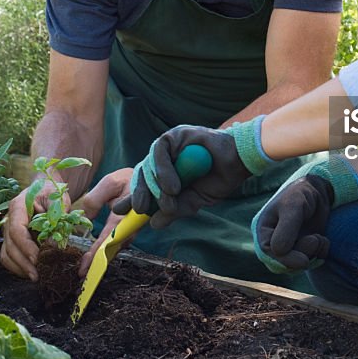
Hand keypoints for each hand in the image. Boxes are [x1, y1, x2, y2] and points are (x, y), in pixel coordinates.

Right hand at [0, 178, 67, 280]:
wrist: (44, 189)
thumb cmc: (51, 193)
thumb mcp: (57, 199)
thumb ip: (56, 218)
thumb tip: (53, 243)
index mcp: (18, 206)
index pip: (16, 230)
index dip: (25, 246)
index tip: (36, 259)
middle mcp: (8, 219)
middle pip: (10, 245)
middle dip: (23, 263)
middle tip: (38, 275)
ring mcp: (7, 231)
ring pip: (6, 254)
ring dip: (19, 268)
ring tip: (35, 277)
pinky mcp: (11, 240)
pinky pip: (9, 257)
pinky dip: (18, 267)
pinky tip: (31, 272)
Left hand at [75, 168, 134, 276]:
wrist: (149, 179)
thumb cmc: (127, 179)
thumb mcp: (110, 183)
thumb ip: (95, 199)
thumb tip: (85, 219)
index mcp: (124, 216)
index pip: (107, 240)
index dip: (95, 254)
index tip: (85, 267)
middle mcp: (130, 228)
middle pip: (112, 250)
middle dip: (97, 263)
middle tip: (82, 273)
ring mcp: (131, 231)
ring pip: (115, 249)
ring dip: (101, 259)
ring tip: (86, 269)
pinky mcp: (129, 231)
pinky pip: (117, 244)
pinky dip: (106, 251)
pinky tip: (95, 256)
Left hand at [112, 118, 270, 228]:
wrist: (239, 163)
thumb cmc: (217, 180)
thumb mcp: (192, 202)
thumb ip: (173, 211)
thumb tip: (154, 223)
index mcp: (166, 174)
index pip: (143, 185)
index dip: (130, 197)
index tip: (119, 212)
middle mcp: (164, 159)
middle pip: (142, 175)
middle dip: (138, 193)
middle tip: (141, 208)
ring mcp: (168, 146)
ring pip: (148, 165)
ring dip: (156, 185)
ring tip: (170, 196)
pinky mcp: (175, 134)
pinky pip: (159, 151)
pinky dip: (164, 170)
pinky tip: (174, 186)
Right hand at [251, 156, 357, 273]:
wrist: (318, 190)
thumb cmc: (300, 194)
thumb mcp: (292, 207)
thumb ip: (286, 229)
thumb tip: (278, 252)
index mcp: (264, 231)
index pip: (269, 254)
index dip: (286, 261)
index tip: (304, 261)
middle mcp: (274, 241)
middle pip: (284, 264)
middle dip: (302, 257)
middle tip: (316, 240)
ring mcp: (290, 246)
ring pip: (299, 265)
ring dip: (313, 254)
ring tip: (320, 237)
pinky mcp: (304, 249)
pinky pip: (312, 261)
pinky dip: (321, 254)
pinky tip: (323, 240)